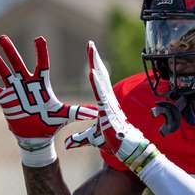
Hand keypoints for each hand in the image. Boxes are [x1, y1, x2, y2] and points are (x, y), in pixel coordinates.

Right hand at [0, 35, 97, 140]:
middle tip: (2, 37)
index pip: (41, 64)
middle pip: (17, 63)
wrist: (36, 135)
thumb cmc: (50, 123)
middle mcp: (26, 82)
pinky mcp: (5, 100)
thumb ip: (77, 112)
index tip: (39, 38)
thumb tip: (96, 112)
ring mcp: (14, 90)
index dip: (41, 51)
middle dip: (10, 50)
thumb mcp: (64, 116)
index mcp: (40, 83)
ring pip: (3, 71)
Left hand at [66, 42, 158, 172]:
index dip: (95, 68)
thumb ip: (80, 138)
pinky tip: (92, 72)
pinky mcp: (109, 110)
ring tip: (91, 51)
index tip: (90, 56)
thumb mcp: (92, 138)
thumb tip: (68, 144)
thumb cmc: (113, 142)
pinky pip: (101, 94)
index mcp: (105, 103)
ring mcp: (109, 104)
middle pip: (101, 75)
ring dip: (96, 65)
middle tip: (90, 45)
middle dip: (95, 59)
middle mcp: (108, 100)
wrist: (127, 150)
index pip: (99, 82)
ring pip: (102, 81)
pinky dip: (97, 83)